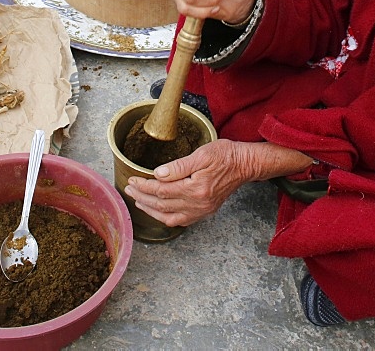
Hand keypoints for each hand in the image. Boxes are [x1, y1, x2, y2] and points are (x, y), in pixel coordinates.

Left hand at [124, 139, 251, 226]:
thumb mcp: (202, 154)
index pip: (161, 190)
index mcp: (196, 188)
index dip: (144, 186)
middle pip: (162, 204)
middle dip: (142, 197)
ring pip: (169, 216)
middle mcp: (198, 203)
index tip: (132, 180)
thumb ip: (179, 166)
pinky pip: (181, 221)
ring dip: (150, 210)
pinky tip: (158, 212)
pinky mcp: (205, 211)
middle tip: (129, 190)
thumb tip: (158, 174)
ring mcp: (202, 210)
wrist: (245, 165)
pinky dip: (165, 218)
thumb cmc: (226, 155)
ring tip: (138, 201)